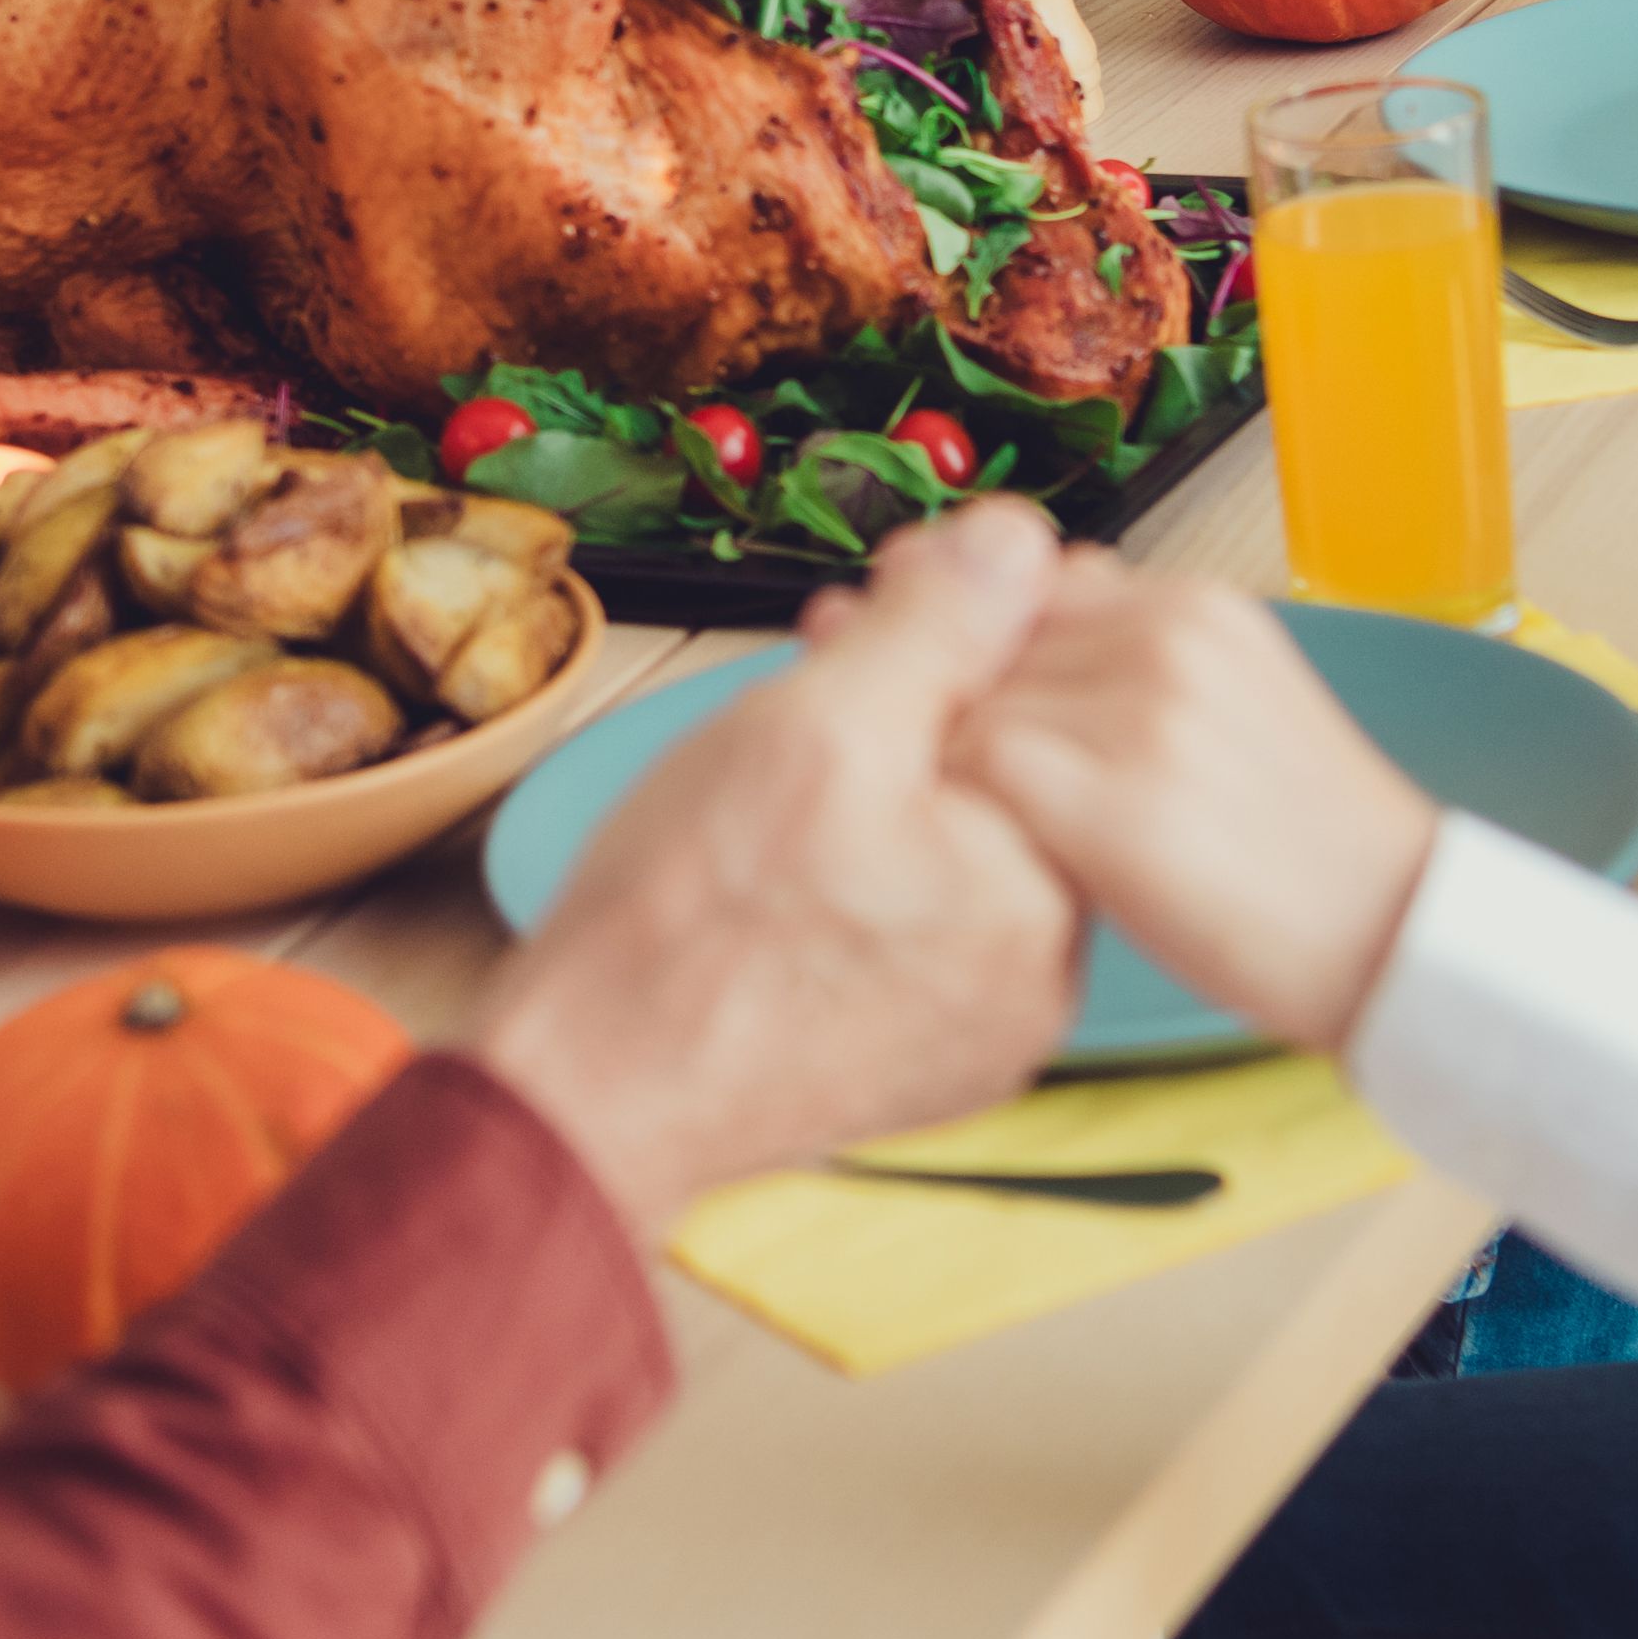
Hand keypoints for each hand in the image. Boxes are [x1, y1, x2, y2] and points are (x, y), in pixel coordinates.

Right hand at [462, 498, 1088, 1234]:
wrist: (591, 1095)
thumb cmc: (685, 926)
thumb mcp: (809, 725)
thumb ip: (936, 627)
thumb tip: (1020, 542)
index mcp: (1045, 888)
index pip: (1046, 707)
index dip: (958, 622)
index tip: (879, 595)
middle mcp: (1044, 975)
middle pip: (1006, 779)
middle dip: (919, 698)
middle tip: (819, 655)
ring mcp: (986, 1027)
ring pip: (960, 849)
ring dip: (889, 779)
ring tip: (784, 751)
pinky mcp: (925, 1059)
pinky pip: (925, 926)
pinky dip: (873, 870)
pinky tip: (791, 847)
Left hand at [944, 549, 1450, 1056]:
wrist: (1395, 935)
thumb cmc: (1299, 845)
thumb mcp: (1229, 704)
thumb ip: (1127, 654)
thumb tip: (1010, 620)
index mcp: (1195, 605)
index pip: (1022, 584)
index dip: (985, 660)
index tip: (983, 720)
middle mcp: (1169, 633)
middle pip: (985, 639)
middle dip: (966, 711)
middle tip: (994, 793)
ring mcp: (1148, 711)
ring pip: (972, 700)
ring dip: (967, 769)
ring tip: (1012, 832)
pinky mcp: (1122, 797)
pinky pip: (980, 767)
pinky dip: (973, 811)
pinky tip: (1013, 857)